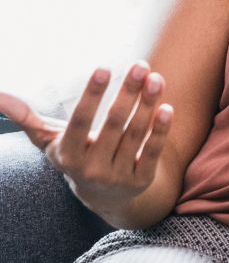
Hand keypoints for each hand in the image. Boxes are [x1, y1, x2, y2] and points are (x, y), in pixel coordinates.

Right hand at [0, 62, 172, 218]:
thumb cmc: (76, 155)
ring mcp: (118, 176)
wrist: (104, 197)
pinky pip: (152, 152)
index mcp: (68, 155)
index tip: (104, 68)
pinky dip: (160, 130)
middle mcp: (91, 168)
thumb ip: (27, 119)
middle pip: (112, 125)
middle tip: (139, 65)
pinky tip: (167, 107)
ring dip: (147, 104)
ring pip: (135, 135)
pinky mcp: (141, 180)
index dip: (91, 96)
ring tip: (155, 78)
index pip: (80, 122)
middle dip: (127, 93)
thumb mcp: (50, 141)